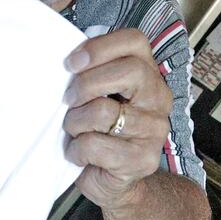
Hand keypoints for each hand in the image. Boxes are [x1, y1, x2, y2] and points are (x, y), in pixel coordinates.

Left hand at [61, 28, 172, 209]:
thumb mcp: (94, 94)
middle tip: (69, 100)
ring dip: (75, 122)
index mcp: (146, 74)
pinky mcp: (142, 159)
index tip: (70, 63)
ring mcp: (154, 130)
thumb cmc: (96, 129)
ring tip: (74, 130)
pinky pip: (95, 145)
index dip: (99, 47)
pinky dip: (76, 149)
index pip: (135, 41)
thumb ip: (88, 72)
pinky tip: (79, 153)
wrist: (112, 179)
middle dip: (85, 85)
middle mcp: (157, 98)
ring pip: (104, 111)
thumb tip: (62, 55)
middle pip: (128, 71)